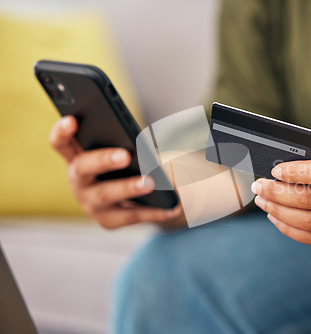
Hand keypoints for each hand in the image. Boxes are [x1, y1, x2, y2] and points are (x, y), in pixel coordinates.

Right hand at [49, 116, 184, 228]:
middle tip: (124, 155)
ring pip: (107, 195)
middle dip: (103, 160)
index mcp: (76, 157)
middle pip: (83, 168)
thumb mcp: (118, 151)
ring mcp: (90, 203)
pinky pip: (131, 216)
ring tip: (151, 182)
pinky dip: (155, 212)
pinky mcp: (107, 221)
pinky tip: (174, 207)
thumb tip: (145, 148)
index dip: (62, 131)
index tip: (72, 120)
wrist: (124, 200)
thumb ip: (122, 144)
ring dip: (129, 188)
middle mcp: (78, 180)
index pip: (60, 143)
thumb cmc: (120, 166)